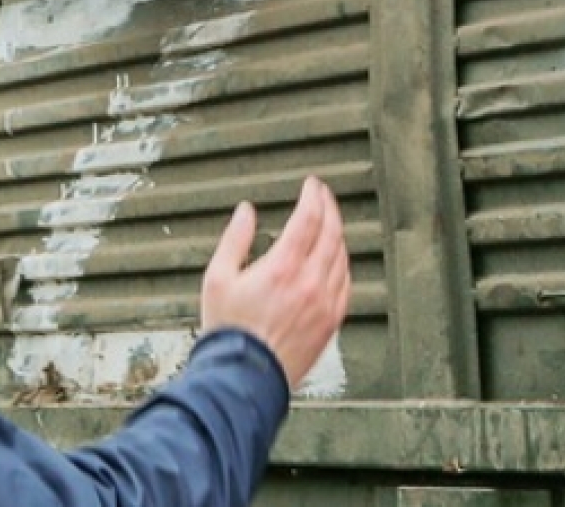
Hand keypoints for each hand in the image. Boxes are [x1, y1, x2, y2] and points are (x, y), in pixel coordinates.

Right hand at [199, 177, 349, 388]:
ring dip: (338, 234)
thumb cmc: (228, 333)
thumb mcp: (217, 278)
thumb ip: (235, 240)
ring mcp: (325, 304)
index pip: (309, 218)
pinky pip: (346, 284)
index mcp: (283, 267)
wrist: (244, 379)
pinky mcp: (331, 323)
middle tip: (324, 196)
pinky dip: (344, 264)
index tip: (312, 185)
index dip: (313, 196)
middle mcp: (310, 283)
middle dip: (330, 208)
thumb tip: (246, 212)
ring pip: (342, 257)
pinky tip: (337, 261)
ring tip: (330, 223)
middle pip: (332, 233)